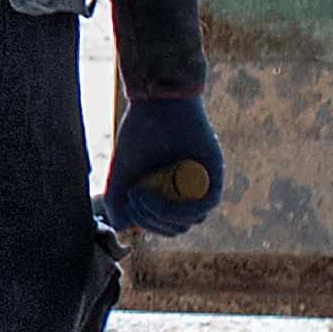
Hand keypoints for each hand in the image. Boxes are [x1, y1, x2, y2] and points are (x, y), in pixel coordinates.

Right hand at [106, 91, 222, 236]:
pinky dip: (181, 210)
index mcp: (171, 192)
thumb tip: (121, 227)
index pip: (165, 224)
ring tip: (141, 194)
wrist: (157, 104)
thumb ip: (116, 199)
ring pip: (192, 220)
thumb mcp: (121, 172)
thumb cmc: (140, 132)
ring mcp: (204, 183)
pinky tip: (158, 200)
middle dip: (151, 221)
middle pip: (178, 227)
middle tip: (133, 198)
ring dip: (163, 216)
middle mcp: (189, 190)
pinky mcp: (216, 174)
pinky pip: (205, 205)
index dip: (146, 223)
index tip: (128, 203)